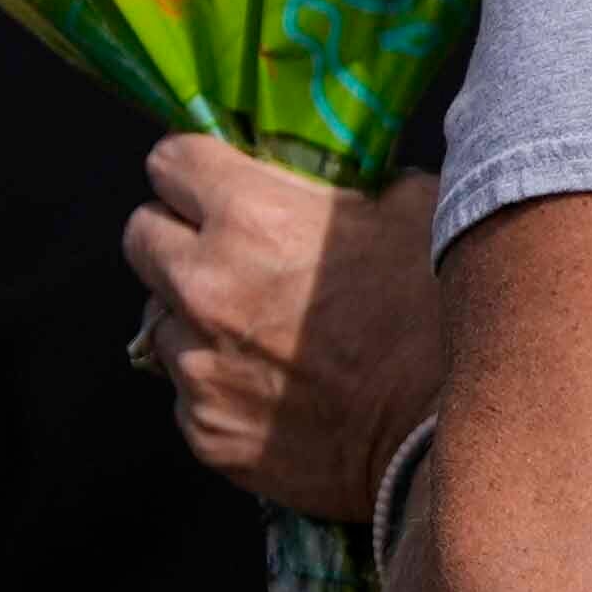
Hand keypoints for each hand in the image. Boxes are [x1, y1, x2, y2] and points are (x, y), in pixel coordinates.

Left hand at [123, 135, 446, 521]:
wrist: (452, 431)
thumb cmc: (444, 314)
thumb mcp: (420, 210)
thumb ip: (358, 183)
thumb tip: (337, 180)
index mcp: (252, 217)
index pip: (170, 160)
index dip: (197, 168)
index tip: (218, 180)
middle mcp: (205, 287)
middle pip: (139, 235)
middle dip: (178, 235)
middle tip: (231, 251)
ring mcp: (198, 365)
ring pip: (160, 319)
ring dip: (199, 317)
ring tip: (267, 332)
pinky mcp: (204, 430)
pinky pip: (189, 392)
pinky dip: (222, 384)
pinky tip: (280, 388)